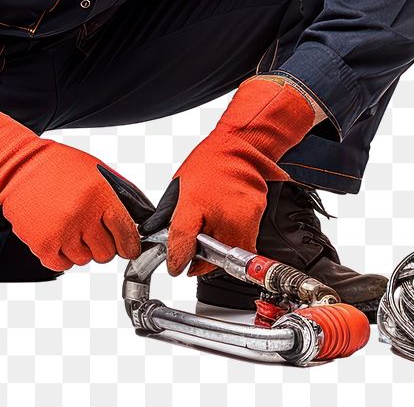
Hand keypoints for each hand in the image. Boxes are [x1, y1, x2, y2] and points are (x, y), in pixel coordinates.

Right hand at [0, 103, 154, 270]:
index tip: (129, 248)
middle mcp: (83, 215)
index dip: (130, 244)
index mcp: (100, 195)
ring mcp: (62, 231)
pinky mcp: (42, 243)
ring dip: (81, 249)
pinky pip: (62, 265)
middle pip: (106, 253)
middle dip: (103, 245)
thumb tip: (141, 219)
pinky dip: (62, 256)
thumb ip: (121, 196)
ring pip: (85, 260)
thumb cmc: (59, 166)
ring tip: (72, 228)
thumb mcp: (98, 172)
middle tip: (93, 232)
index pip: (126, 233)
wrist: (18, 167)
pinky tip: (59, 238)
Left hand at [139, 76, 315, 276]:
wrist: (240, 147)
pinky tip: (228, 225)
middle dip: (201, 260)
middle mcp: (220, 212)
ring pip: (230, 254)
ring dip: (220, 254)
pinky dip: (236, 241)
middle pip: (210, 256)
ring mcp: (242, 216)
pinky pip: (246, 242)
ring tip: (213, 237)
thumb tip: (157, 236)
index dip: (177, 260)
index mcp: (195, 203)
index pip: (183, 242)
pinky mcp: (257, 217)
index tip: (176, 267)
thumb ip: (170, 215)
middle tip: (195, 256)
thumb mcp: (178, 186)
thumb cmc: (209, 162)